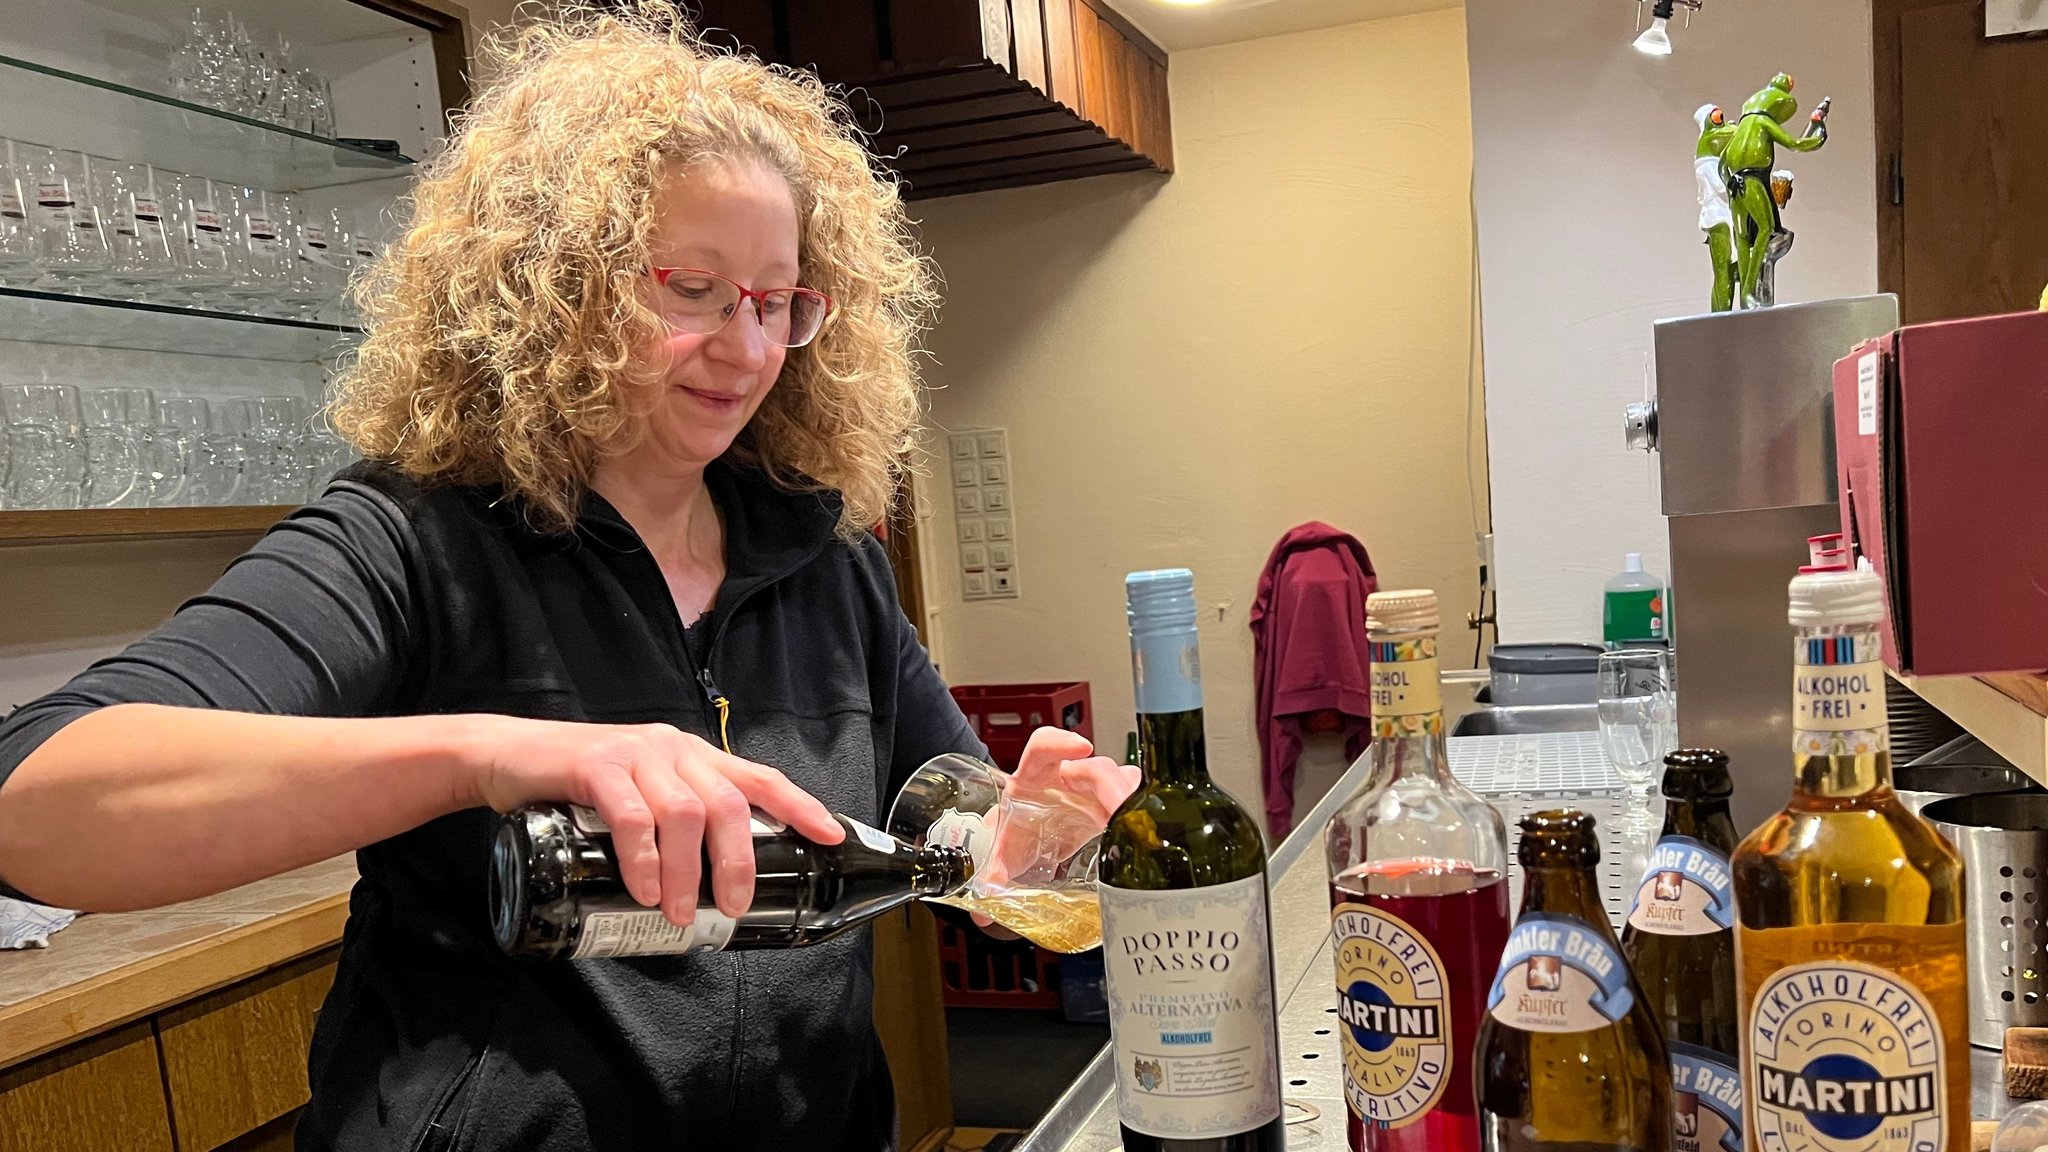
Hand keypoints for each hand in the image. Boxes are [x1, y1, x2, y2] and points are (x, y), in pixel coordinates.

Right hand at [471, 717, 842, 928]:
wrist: (506, 756)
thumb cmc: (580, 788)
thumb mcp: (640, 797)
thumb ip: (673, 827)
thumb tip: (704, 892)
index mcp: (693, 758)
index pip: (759, 778)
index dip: (800, 805)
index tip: (832, 837)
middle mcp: (673, 749)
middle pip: (726, 805)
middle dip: (737, 862)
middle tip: (731, 908)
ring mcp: (636, 754)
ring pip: (683, 814)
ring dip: (686, 872)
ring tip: (678, 914)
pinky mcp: (596, 765)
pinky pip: (632, 816)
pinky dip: (642, 858)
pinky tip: (641, 889)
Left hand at [976, 727, 1138, 900]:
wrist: (1023, 837)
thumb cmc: (1013, 829)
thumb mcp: (1002, 848)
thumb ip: (994, 867)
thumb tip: (988, 890)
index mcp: (1033, 777)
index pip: (1044, 746)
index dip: (1061, 742)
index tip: (1081, 747)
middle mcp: (1064, 779)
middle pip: (1093, 767)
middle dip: (1111, 784)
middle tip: (1121, 805)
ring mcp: (1088, 792)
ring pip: (1114, 783)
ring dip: (1126, 798)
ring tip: (1134, 816)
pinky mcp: (1105, 808)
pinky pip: (1125, 801)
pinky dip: (1135, 808)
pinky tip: (1142, 818)